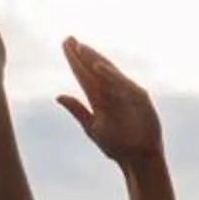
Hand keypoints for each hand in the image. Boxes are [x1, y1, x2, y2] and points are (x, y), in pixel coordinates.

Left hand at [56, 36, 161, 163]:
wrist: (137, 161)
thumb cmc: (117, 146)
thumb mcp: (92, 127)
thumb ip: (77, 110)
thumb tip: (59, 96)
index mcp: (100, 99)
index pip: (84, 75)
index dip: (75, 61)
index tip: (65, 44)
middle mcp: (113, 92)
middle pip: (95, 69)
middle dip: (82, 55)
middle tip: (68, 39)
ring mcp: (126, 94)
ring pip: (108, 73)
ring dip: (94, 60)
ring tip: (80, 48)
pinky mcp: (139, 99)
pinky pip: (123, 84)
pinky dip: (111, 76)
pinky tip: (98, 66)